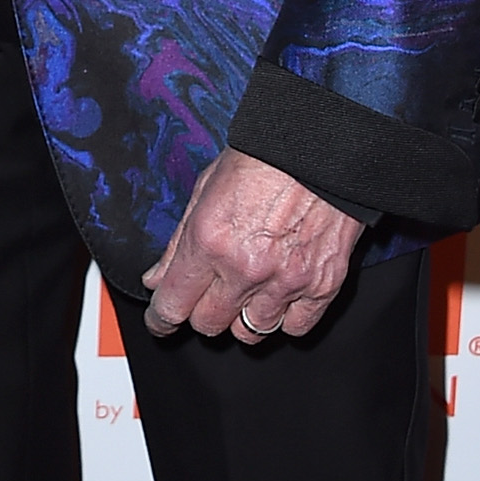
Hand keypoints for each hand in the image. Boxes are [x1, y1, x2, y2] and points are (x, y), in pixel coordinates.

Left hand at [141, 148, 362, 344]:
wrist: (321, 147)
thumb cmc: (263, 158)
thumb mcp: (205, 189)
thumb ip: (179, 242)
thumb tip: (158, 279)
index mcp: (210, 240)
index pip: (173, 305)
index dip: (160, 319)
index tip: (160, 321)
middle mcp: (245, 268)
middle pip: (208, 324)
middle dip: (201, 312)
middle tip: (207, 294)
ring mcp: (285, 281)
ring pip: (250, 333)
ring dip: (242, 318)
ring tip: (246, 292)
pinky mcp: (321, 286)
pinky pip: (295, 329)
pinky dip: (284, 318)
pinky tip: (278, 296)